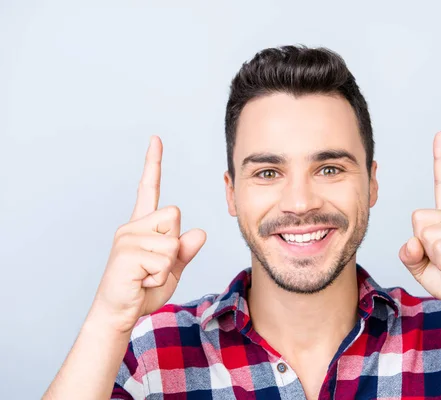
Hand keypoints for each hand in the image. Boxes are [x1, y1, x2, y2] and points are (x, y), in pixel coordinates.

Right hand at [89, 136, 206, 332]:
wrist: (119, 313)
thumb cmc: (143, 290)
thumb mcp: (172, 269)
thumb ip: (185, 251)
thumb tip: (200, 232)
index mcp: (143, 225)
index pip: (149, 188)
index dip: (153, 164)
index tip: (156, 139)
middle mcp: (133, 226)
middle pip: (175, 215)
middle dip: (174, 244)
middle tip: (154, 265)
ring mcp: (128, 238)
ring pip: (172, 242)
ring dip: (167, 266)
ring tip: (147, 275)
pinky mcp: (127, 253)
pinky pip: (164, 260)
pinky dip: (160, 277)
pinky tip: (142, 281)